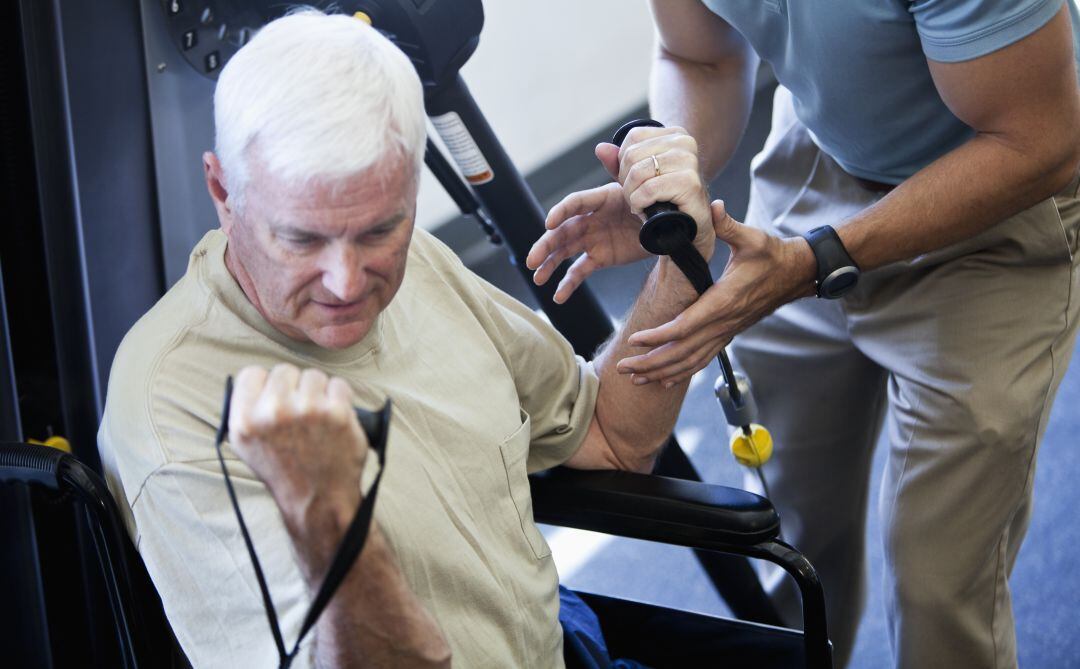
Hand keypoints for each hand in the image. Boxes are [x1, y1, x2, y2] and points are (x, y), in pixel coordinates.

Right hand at [228, 364, 367, 531]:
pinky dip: (340, 398)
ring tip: (317, 418)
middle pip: (284, 370)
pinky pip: (339, 385)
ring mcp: (307, 410)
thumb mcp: (247, 446)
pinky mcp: (337, 412)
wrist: (318, 501)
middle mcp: (273, 412)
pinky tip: (334, 418)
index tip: (276, 397)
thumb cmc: (285, 472)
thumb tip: (258, 380)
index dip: (266, 384)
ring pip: (313, 376)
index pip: (252, 373)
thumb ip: (247, 411)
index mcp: (245, 421)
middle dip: (294, 387)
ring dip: (318, 391)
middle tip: (300, 411)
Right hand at [526, 127, 714, 302]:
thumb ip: (619, 169)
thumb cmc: (653, 201)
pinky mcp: (600, 257)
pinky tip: (559, 296)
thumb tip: (602, 147)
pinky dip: (569, 283)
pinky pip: (581, 270)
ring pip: (566, 252)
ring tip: (537, 278)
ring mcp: (593, 239)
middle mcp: (591, 219)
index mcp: (599, 199)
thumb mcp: (638, 186)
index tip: (549, 224)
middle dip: (546, 246)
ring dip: (550, 265)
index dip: (560, 212)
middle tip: (531, 260)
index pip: (574, 204)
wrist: (670, 226)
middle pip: (562, 231)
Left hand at [617, 201, 816, 386]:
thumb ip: (727, 225)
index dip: (659, 336)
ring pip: (690, 361)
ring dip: (661, 372)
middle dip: (651, 361)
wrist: (796, 274)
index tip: (636, 340)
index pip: (686, 326)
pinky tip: (665, 379)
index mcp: (724, 301)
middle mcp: (723, 322)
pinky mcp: (728, 334)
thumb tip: (712, 207)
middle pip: (682, 351)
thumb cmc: (772, 255)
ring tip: (635, 378)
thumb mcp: (751, 237)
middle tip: (623, 367)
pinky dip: (682, 372)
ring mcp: (726, 332)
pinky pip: (703, 359)